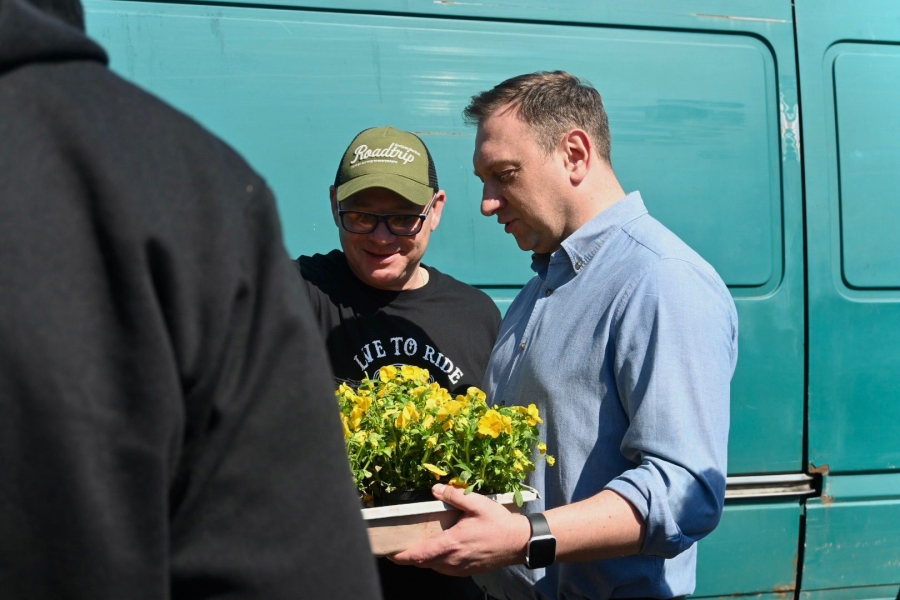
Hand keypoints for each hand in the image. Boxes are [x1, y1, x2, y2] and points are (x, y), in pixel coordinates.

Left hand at [389, 483, 531, 575]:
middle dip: (410, 556)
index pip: (419, 555)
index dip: (401, 556)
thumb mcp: (477, 504)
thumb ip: (454, 496)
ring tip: (421, 543)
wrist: (519, 543)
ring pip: (434, 567)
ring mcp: (460, 568)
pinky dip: (438, 560)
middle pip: (423, 563)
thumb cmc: (499, 523)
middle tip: (402, 543)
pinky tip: (441, 547)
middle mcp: (452, 560)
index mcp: (451, 544)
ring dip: (425, 558)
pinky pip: (445, 568)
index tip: (390, 552)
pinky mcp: (467, 570)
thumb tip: (435, 489)